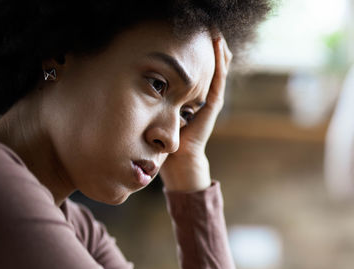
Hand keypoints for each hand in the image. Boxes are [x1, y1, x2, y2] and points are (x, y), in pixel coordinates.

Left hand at [159, 36, 232, 191]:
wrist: (178, 159)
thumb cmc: (164, 139)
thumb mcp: (158, 108)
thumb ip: (154, 96)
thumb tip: (133, 79)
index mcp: (191, 95)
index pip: (195, 68)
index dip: (194, 50)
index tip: (187, 32)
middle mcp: (203, 95)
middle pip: (209, 64)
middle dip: (206, 45)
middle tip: (205, 25)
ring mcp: (210, 98)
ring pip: (218, 67)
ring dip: (217, 48)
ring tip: (215, 30)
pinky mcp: (213, 103)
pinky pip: (219, 77)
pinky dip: (220, 60)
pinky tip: (218, 45)